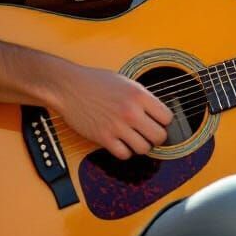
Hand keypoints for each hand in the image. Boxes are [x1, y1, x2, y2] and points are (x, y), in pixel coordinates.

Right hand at [47, 59, 173, 160]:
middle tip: (149, 133)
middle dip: (156, 137)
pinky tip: (121, 142)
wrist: (68, 86)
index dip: (164, 121)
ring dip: (141, 145)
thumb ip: (142, 97)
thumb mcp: (125, 82)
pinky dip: (124, 151)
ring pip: (144, 148)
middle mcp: (130, 111)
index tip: (158, 121)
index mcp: (139, 95)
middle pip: (159, 136)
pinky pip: (124, 154)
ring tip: (135, 138)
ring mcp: (117, 126)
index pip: (167, 117)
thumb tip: (157, 112)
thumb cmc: (95, 81)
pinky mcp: (103, 138)